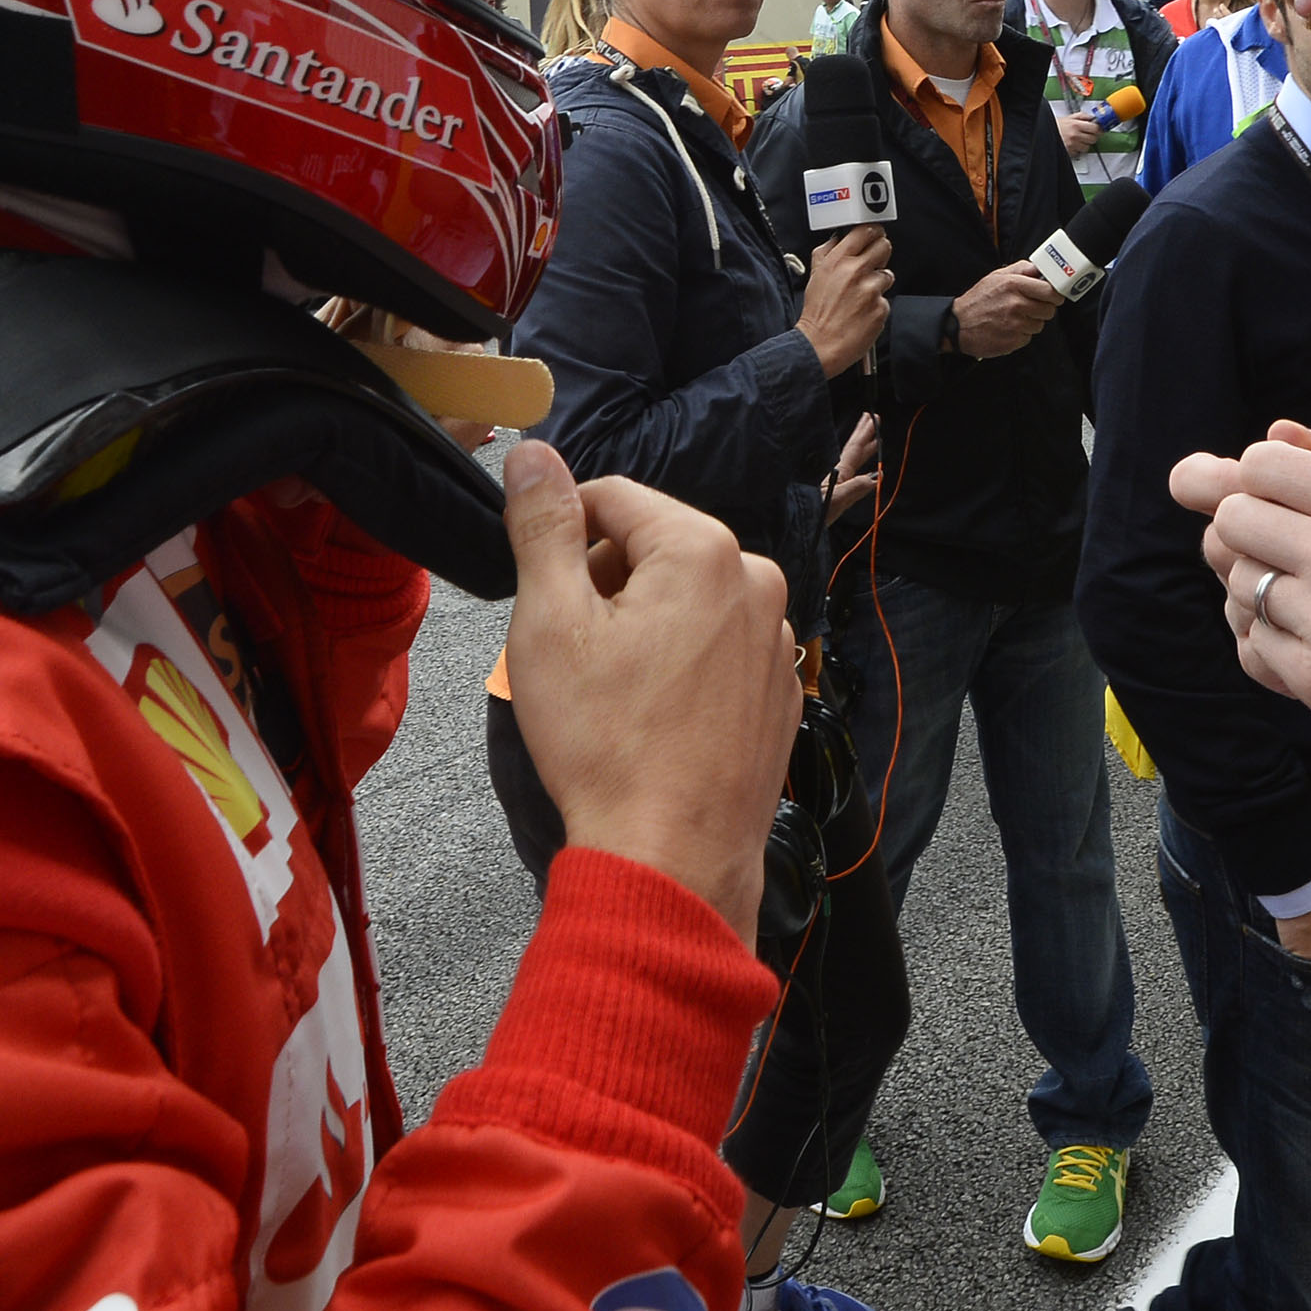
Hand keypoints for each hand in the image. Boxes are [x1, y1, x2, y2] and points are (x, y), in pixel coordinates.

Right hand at [499, 440, 800, 940]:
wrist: (672, 858)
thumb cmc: (605, 742)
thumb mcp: (550, 622)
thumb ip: (541, 525)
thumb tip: (530, 452)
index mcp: (703, 549)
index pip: (611, 497)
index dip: (561, 536)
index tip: (540, 592)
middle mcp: (757, 581)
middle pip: (653, 547)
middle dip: (603, 584)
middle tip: (572, 653)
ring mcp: (776, 641)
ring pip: (686, 599)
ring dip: (641, 626)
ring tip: (610, 692)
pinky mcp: (780, 692)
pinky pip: (716, 649)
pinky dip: (679, 665)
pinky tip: (651, 718)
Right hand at [795, 224, 891, 377]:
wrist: (819, 345)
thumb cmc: (817, 314)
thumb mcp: (815, 276)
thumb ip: (826, 253)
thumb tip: (837, 239)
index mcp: (838, 260)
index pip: (866, 231)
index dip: (873, 232)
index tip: (873, 236)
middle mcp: (855, 272)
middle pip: (884, 246)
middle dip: (880, 254)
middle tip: (872, 265)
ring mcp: (870, 291)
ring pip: (888, 275)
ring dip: (878, 283)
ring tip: (861, 296)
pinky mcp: (880, 309)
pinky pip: (886, 299)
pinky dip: (877, 305)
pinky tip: (863, 311)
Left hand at [822, 412, 881, 527]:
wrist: (793, 526)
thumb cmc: (811, 515)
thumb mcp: (834, 501)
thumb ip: (854, 489)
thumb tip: (877, 476)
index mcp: (839, 473)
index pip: (855, 449)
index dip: (865, 434)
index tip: (873, 418)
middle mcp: (836, 475)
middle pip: (852, 449)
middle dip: (863, 434)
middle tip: (873, 418)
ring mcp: (832, 483)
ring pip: (850, 459)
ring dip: (861, 447)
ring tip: (871, 438)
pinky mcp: (829, 494)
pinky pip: (848, 472)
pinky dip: (856, 464)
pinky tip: (857, 466)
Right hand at [951, 262, 1060, 358]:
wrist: (957, 325)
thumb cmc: (978, 300)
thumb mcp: (996, 276)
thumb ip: (1021, 269)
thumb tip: (1040, 269)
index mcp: (1014, 285)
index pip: (1050, 291)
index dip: (1055, 295)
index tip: (1053, 296)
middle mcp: (1016, 304)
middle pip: (1049, 310)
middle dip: (1043, 309)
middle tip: (1031, 307)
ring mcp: (1015, 325)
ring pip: (1039, 325)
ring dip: (1031, 322)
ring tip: (1014, 318)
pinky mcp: (1013, 341)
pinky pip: (1028, 337)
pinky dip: (1021, 334)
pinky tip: (1008, 328)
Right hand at [1057, 110, 1102, 154]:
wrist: (1045, 131)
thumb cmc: (1056, 125)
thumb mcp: (1069, 117)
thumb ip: (1083, 116)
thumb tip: (1093, 118)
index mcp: (1076, 124)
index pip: (1095, 128)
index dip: (1098, 129)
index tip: (1098, 129)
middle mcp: (1075, 135)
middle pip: (1093, 138)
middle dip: (1092, 136)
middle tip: (1089, 134)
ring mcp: (1072, 144)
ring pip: (1087, 147)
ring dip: (1085, 144)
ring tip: (1080, 140)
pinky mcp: (1069, 151)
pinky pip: (1079, 152)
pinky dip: (1078, 150)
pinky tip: (1074, 144)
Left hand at [1180, 417, 1310, 830]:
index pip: (1261, 462)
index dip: (1255, 482)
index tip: (1273, 506)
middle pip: (1230, 518)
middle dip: (1243, 536)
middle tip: (1278, 561)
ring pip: (1235, 585)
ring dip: (1256, 596)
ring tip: (1306, 611)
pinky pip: (1253, 647)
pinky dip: (1271, 648)